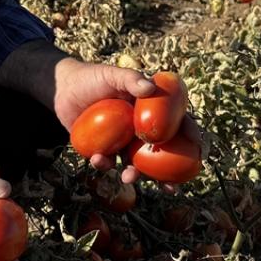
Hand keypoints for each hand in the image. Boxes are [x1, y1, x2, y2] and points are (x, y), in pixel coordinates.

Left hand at [53, 59, 208, 183]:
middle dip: (168, 172)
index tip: (198, 148)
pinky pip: (108, 162)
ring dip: (135, 174)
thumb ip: (130, 79)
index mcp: (150, 108)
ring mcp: (123, 140)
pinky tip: (97, 160)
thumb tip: (150, 88)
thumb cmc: (91, 77)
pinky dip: (104, 164)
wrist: (62, 89)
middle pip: (160, 151)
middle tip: (171, 186)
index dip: (190, 134)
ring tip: (129, 177)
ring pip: (135, 162)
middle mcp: (140, 127)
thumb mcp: (111, 74)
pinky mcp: (104, 148)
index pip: (176, 121)